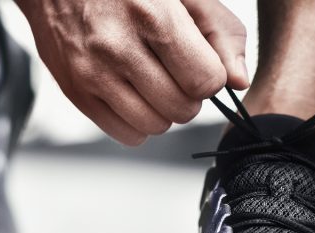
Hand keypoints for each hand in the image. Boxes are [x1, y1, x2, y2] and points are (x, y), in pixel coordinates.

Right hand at [16, 0, 247, 145]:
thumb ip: (221, 31)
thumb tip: (238, 82)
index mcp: (152, 15)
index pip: (204, 80)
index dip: (209, 76)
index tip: (198, 63)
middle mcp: (118, 47)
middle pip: (182, 108)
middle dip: (188, 95)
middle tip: (175, 73)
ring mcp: (93, 74)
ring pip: (156, 126)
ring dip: (164, 111)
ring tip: (153, 82)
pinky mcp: (77, 94)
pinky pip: (128, 135)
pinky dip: (140, 123)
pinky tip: (134, 95)